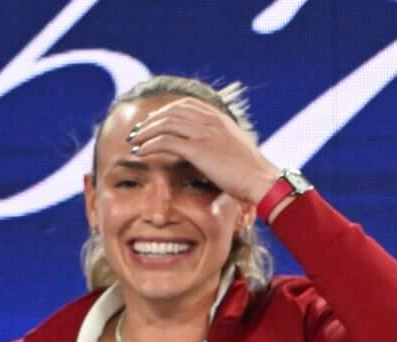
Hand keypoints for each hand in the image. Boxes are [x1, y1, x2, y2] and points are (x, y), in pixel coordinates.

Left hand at [123, 98, 276, 206]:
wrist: (262, 181)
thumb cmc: (253, 173)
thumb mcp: (238, 150)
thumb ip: (223, 143)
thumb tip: (213, 152)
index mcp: (220, 118)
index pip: (186, 104)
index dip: (166, 110)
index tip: (154, 120)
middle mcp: (210, 121)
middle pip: (171, 111)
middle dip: (151, 120)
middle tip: (137, 131)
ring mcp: (204, 133)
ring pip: (165, 124)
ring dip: (145, 132)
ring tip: (133, 141)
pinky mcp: (198, 150)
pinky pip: (166, 142)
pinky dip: (150, 145)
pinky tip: (141, 153)